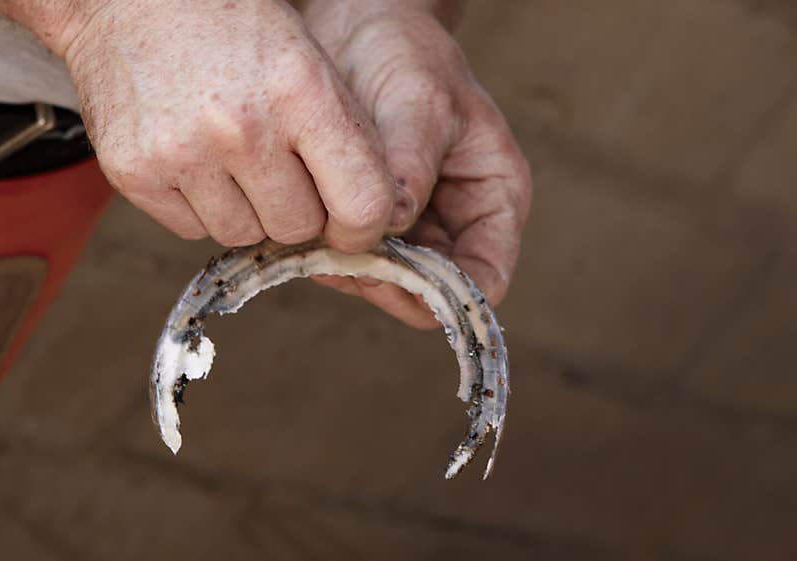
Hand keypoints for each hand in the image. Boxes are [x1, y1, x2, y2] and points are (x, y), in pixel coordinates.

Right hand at [2, 0, 412, 252]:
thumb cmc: (232, 28)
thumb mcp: (307, 61)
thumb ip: (342, 137)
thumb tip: (367, 220)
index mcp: (300, 90)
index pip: (362, 204)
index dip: (362, 227)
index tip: (351, 224)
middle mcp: (241, 128)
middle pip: (297, 228)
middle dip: (295, 207)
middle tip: (277, 167)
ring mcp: (181, 153)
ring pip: (242, 235)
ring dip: (245, 209)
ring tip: (227, 155)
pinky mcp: (134, 173)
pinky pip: (192, 230)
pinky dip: (198, 206)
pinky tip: (190, 156)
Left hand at [302, 0, 531, 327]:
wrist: (358, 28)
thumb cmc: (405, 52)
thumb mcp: (419, 99)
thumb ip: (410, 163)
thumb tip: (391, 223)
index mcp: (494, 196)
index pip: (485, 278)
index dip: (444, 296)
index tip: (391, 279)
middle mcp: (457, 222)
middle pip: (430, 291)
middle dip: (385, 285)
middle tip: (335, 261)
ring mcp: (413, 227)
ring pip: (387, 282)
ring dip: (350, 273)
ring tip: (311, 243)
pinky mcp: (372, 222)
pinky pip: (354, 259)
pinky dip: (329, 257)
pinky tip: (302, 236)